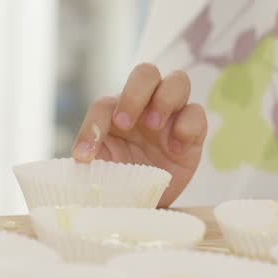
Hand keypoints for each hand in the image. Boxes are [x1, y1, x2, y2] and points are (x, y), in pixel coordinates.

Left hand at [70, 64, 206, 206]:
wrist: (146, 205)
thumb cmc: (120, 181)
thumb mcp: (100, 170)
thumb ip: (90, 158)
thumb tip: (79, 160)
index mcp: (117, 111)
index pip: (103, 105)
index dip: (92, 127)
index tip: (85, 156)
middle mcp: (146, 105)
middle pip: (146, 72)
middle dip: (135, 93)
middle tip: (125, 123)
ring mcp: (172, 115)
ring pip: (178, 80)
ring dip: (164, 100)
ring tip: (154, 127)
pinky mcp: (194, 133)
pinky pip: (197, 113)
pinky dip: (187, 126)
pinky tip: (175, 148)